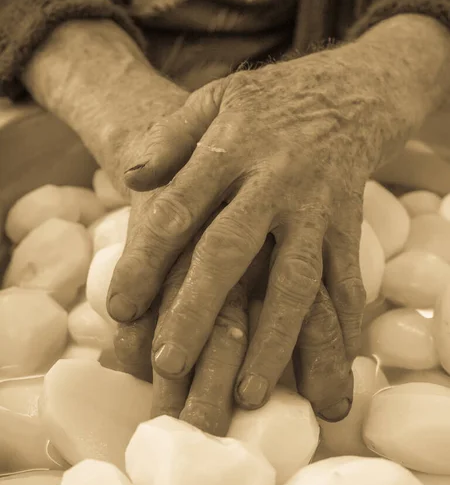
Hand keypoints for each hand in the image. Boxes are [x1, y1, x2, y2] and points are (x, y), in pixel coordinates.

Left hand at [108, 44, 382, 418]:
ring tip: (247, 392)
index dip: (146, 261)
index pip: (178, 210)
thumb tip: (130, 177)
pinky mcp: (348, 226)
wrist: (350, 92)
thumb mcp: (214, 99)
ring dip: (273, 340)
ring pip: (293, 282)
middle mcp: (273, 183)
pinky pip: (346, 281)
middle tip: (169, 364)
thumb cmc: (270, 103)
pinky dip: (343, 325)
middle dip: (199, 310)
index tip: (120, 310)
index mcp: (230, 150)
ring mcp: (315, 208)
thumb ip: (170, 136)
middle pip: (230, 253)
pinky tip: (338, 366)